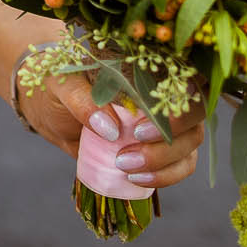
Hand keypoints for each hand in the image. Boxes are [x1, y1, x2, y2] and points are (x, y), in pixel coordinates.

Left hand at [21, 71, 205, 189]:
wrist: (51, 106)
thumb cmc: (60, 84)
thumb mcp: (60, 83)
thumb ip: (81, 99)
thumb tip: (110, 129)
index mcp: (147, 66)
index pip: (185, 81)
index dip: (175, 108)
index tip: (141, 130)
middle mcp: (164, 93)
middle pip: (195, 118)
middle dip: (167, 144)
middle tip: (126, 156)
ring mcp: (167, 122)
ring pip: (190, 145)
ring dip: (164, 164)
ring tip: (125, 168)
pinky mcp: (161, 148)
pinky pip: (180, 165)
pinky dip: (165, 177)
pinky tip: (136, 180)